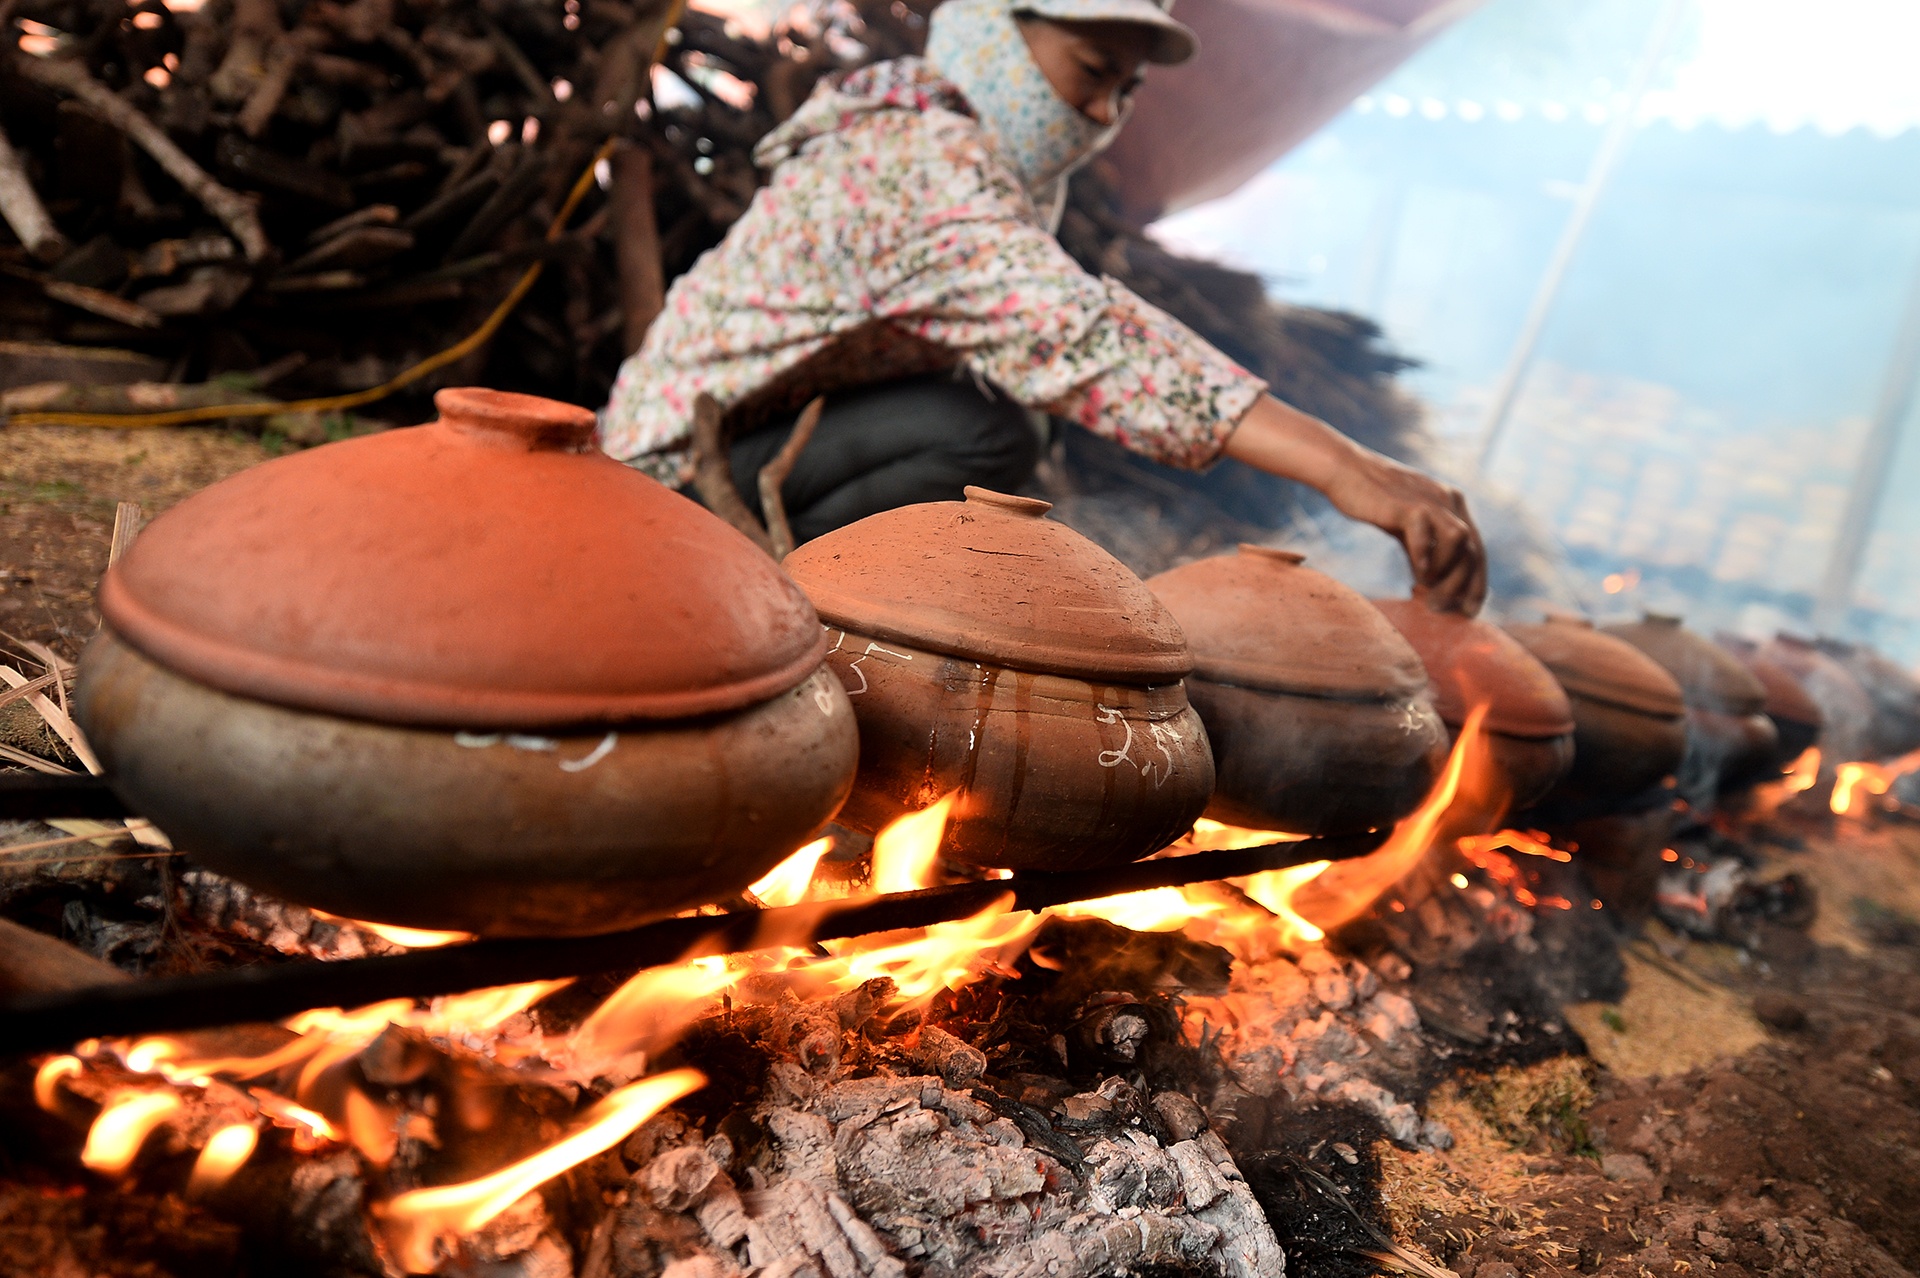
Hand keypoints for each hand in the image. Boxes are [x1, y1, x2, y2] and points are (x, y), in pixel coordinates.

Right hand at [1222, 394, 1486, 613]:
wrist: (1344, 470)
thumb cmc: (1372, 500)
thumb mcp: (1405, 524)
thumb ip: (1423, 545)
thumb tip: (1429, 581)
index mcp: (1452, 504)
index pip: (1477, 548)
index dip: (1476, 582)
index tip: (1469, 610)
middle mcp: (1448, 500)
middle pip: (1474, 549)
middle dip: (1465, 585)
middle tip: (1445, 608)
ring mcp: (1429, 500)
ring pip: (1459, 541)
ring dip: (1448, 572)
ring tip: (1427, 590)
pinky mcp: (1407, 504)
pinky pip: (1426, 533)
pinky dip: (1425, 557)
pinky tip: (1416, 575)